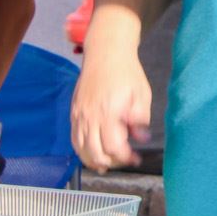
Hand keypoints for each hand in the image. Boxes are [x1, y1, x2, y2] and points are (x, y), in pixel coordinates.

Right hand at [69, 45, 151, 171]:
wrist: (106, 52)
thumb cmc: (126, 72)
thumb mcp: (142, 94)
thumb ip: (140, 119)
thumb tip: (141, 139)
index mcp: (109, 113)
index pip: (113, 148)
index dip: (125, 158)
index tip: (135, 158)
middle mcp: (90, 116)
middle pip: (95, 153)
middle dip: (112, 162)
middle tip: (124, 159)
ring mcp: (79, 115)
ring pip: (81, 149)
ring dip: (95, 160)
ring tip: (108, 163)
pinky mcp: (74, 112)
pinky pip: (74, 139)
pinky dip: (82, 151)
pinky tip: (92, 154)